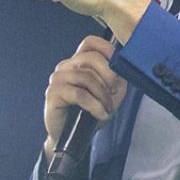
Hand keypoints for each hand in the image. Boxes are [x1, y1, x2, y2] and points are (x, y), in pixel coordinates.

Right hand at [42, 36, 126, 159]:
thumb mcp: (111, 94)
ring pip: (86, 76)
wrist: (73, 137)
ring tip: (108, 108)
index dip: (108, 50)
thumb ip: (119, 78)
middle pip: (91, 58)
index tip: (119, 68)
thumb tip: (126, 67)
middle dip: (109, 76)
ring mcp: (58, 79)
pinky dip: (95, 105)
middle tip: (114, 93)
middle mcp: (66, 66)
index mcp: (79, 62)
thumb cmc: (90, 113)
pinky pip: (79, 94)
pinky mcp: (53, 94)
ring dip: (103, 95)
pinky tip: (101, 114)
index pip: (91, 43)